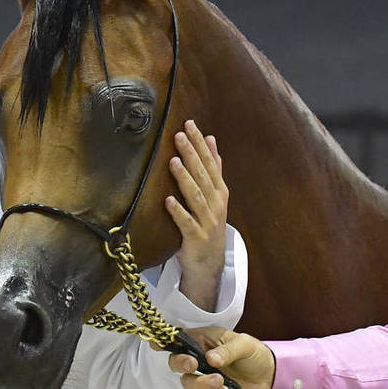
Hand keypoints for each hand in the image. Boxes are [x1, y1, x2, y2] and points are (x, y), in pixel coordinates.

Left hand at [166, 120, 228, 309]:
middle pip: (203, 176)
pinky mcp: (195, 238)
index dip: (200, 144)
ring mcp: (207, 222)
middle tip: (179, 135)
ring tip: (173, 161)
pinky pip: (186, 223)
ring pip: (195, 196)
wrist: (209, 263)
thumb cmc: (208, 224)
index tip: (190, 125)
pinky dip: (178, 212)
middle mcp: (215, 204)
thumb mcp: (214, 195)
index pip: (210, 163)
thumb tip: (210, 139)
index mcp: (219, 192)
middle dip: (191, 154)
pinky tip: (168, 201)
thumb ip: (213, 168)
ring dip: (185, 178)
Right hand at [167, 327, 275, 388]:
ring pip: (187, 383)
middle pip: (175, 362)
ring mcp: (201, 378)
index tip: (156, 344)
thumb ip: (227, 350)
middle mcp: (196, 359)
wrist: (268, 376)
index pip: (177, 339)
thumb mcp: (244, 344)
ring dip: (201, 383)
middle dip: (180, 364)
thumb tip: (210, 359)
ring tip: (221, 382)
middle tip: (194, 365)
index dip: (163, 341)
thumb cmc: (253, 353)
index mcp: (201, 341)